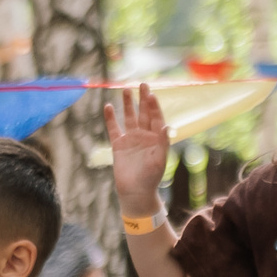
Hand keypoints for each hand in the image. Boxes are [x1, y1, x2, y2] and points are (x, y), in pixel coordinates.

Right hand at [106, 84, 172, 208]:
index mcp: (156, 138)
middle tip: (142, 84)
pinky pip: (114, 129)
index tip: (150, 94)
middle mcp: (144, 136)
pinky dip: (111, 118)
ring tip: (126, 90)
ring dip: (128, 104)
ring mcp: (131, 139)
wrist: (135, 192)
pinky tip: (108, 107)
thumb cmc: (151, 178)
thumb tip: (167, 126)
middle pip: (143, 113)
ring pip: (129, 117)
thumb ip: (163, 142)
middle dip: (143, 99)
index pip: (155, 117)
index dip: (153, 106)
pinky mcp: (118, 145)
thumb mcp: (160, 160)